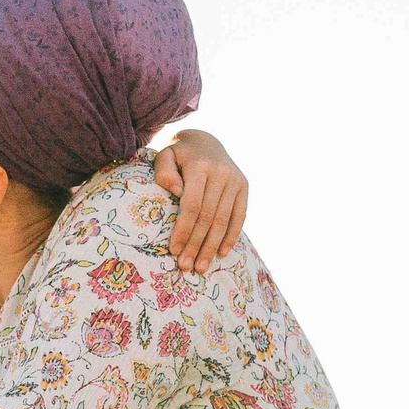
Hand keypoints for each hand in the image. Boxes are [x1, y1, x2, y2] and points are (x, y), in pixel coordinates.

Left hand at [150, 129, 248, 272]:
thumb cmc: (178, 154)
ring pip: (224, 220)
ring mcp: (235, 180)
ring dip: (212, 246)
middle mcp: (222, 173)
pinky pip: (240, 215)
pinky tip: (221, 253)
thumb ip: (164, 171)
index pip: (192, 205)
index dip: (184, 230)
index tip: (173, 250)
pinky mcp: (244, 186)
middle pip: (208, 217)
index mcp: (201, 167)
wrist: (204, 141)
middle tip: (186, 266)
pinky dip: (231, 235)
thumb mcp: (164, 156)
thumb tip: (176, 192)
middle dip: (196, 244)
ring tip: (201, 267)